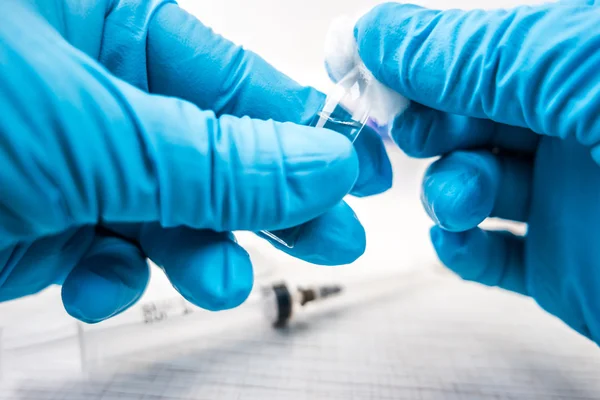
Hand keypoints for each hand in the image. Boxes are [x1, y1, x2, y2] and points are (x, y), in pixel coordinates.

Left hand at [0, 0, 393, 321]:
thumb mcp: (98, 136)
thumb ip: (217, 161)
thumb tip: (323, 165)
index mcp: (105, 24)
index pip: (234, 79)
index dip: (305, 127)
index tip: (360, 166)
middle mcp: (91, 89)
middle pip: (212, 150)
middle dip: (270, 201)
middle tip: (330, 233)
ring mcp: (67, 158)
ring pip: (164, 212)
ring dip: (196, 253)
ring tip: (222, 279)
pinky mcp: (41, 220)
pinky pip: (104, 252)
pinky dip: (112, 278)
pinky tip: (103, 282)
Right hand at [355, 1, 599, 341]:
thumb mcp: (590, 76)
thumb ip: (482, 54)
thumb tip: (381, 30)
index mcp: (585, 63)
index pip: (476, 47)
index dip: (412, 55)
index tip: (359, 69)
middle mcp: (579, 129)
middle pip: (467, 116)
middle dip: (427, 124)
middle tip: (408, 136)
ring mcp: (573, 202)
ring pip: (473, 184)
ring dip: (447, 190)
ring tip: (461, 203)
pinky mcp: (568, 270)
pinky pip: (493, 255)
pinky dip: (463, 249)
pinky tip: (464, 243)